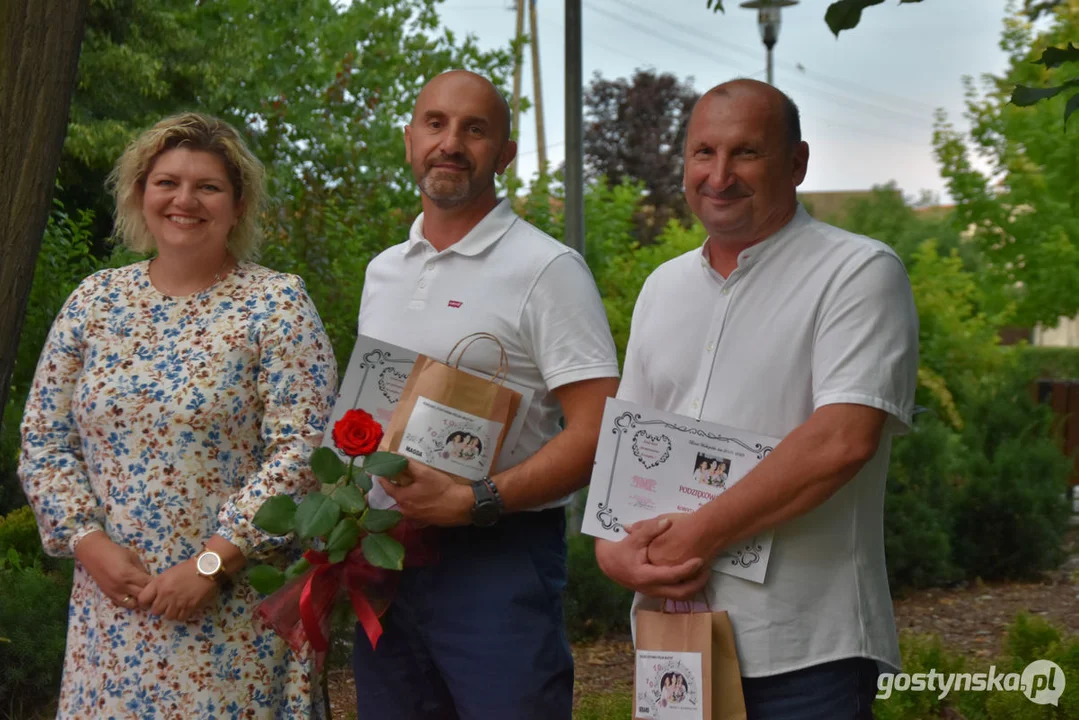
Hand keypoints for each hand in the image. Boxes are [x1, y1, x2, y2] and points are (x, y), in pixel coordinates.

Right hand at [74, 531, 152, 609]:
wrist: (93, 554)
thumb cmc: (115, 552)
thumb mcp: (133, 557)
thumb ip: (142, 570)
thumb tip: (151, 579)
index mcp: (128, 574)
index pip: (148, 585)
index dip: (157, 586)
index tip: (163, 584)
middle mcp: (121, 586)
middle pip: (142, 597)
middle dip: (151, 595)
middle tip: (157, 592)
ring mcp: (114, 592)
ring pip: (133, 605)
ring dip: (141, 601)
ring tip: (146, 596)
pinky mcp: (108, 595)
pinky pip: (122, 604)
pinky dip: (130, 602)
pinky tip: (134, 596)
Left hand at [137, 559, 217, 621]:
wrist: (206, 567)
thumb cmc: (187, 568)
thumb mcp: (168, 573)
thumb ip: (159, 585)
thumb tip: (154, 597)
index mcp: (159, 583)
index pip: (142, 599)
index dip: (145, 603)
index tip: (150, 602)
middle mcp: (166, 594)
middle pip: (155, 611)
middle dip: (160, 608)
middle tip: (167, 604)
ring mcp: (178, 601)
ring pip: (168, 616)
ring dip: (172, 612)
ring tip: (177, 606)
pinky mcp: (190, 606)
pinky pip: (180, 618)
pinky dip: (182, 614)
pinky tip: (185, 607)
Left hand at [378, 461, 473, 525]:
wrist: (461, 506)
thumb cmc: (442, 489)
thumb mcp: (425, 472)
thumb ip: (407, 464)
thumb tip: (392, 455)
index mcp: (402, 498)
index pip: (386, 486)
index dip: (383, 476)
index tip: (380, 470)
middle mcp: (405, 511)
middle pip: (396, 495)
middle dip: (396, 486)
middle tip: (399, 475)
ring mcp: (414, 518)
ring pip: (406, 504)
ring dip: (407, 495)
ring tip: (413, 485)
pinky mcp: (424, 522)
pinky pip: (415, 511)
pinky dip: (416, 504)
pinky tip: (423, 498)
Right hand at [594, 517, 710, 599]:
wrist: (607, 563)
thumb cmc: (619, 550)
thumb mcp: (633, 538)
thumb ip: (650, 529)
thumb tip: (668, 522)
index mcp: (646, 577)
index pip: (673, 576)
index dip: (688, 569)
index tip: (701, 560)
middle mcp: (652, 589)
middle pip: (681, 593)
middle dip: (697, 583)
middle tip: (708, 570)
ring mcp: (654, 592)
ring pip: (679, 597)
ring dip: (693, 587)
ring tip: (704, 573)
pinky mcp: (655, 591)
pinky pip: (674, 593)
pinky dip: (685, 586)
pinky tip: (692, 575)